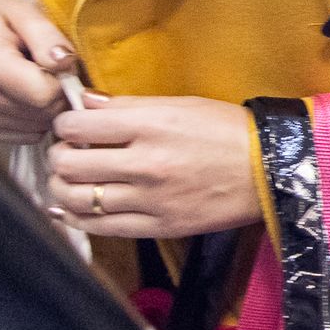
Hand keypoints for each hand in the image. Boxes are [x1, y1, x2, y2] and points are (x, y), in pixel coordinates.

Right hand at [0, 0, 73, 144]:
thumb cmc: (6, 13)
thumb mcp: (28, 10)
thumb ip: (47, 36)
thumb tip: (63, 63)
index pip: (42, 93)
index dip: (65, 81)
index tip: (64, 63)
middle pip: (40, 113)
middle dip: (59, 93)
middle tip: (54, 70)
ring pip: (35, 127)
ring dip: (49, 107)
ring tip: (39, 78)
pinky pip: (25, 135)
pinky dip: (37, 118)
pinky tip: (30, 94)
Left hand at [47, 95, 261, 239]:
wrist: (271, 170)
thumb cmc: (229, 131)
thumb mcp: (183, 104)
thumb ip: (130, 105)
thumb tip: (86, 103)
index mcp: (153, 126)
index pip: (79, 125)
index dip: (65, 123)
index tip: (70, 125)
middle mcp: (146, 163)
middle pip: (69, 164)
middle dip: (58, 155)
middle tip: (66, 151)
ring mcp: (149, 199)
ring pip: (77, 199)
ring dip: (61, 187)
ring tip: (69, 179)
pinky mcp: (156, 226)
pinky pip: (100, 227)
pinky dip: (77, 217)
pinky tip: (73, 208)